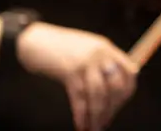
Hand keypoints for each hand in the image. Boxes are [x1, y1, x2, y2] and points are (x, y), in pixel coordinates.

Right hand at [17, 22, 138, 130]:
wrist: (31, 39)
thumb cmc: (58, 48)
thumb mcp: (86, 50)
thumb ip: (101, 65)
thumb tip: (112, 94)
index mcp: (107, 49)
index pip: (129, 74)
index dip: (125, 95)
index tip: (117, 109)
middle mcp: (100, 54)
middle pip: (116, 87)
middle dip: (112, 109)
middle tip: (105, 123)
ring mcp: (85, 62)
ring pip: (98, 95)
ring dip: (97, 116)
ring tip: (93, 128)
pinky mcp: (69, 70)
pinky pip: (79, 97)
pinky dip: (81, 114)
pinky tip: (81, 124)